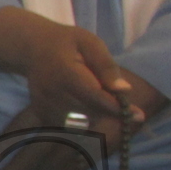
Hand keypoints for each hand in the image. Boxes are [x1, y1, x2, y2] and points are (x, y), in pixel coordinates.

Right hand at [0, 8, 146, 124]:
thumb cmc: (66, 43)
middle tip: (125, 108)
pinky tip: (86, 110)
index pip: (96, 97)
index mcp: (66, 74)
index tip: (139, 115)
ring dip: (95, 119)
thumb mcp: (90, 43)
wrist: (31, 48)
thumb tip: (124, 90)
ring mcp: (44, 105)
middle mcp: (53, 93)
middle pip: (89, 114)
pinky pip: (66, 126)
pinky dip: (80, 123)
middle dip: (108, 113)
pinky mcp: (41, 112)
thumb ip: (106, 66)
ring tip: (104, 107)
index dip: (118, 108)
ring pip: (78, 124)